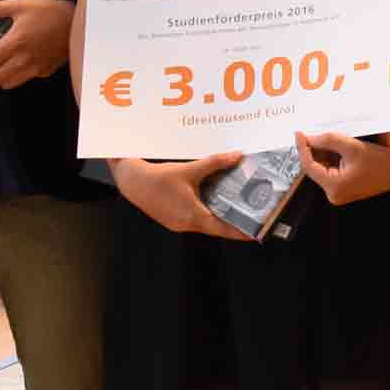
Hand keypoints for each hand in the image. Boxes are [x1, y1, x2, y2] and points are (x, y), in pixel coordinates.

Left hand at [0, 0, 71, 89]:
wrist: (76, 21)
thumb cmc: (47, 11)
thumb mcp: (19, 5)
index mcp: (14, 42)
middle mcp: (23, 59)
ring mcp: (36, 67)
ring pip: (10, 84)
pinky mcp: (46, 70)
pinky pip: (27, 79)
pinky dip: (17, 77)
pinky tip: (17, 67)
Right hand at [114, 151, 252, 239]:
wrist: (132, 182)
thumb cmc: (159, 177)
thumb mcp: (190, 169)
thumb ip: (215, 163)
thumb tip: (238, 156)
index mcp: (193, 215)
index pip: (223, 229)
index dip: (240, 232)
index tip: (256, 234)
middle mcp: (187, 224)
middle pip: (216, 228)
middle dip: (234, 224)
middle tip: (253, 219)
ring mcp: (179, 224)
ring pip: (206, 224)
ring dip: (220, 219)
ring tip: (238, 211)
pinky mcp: (173, 220)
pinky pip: (195, 220)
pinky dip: (207, 215)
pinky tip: (214, 204)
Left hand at [296, 130, 389, 205]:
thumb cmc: (378, 159)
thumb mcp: (351, 146)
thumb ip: (328, 141)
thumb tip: (309, 138)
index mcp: (335, 186)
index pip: (309, 166)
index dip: (302, 148)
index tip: (299, 133)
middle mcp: (334, 194)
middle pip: (314, 168)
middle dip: (313, 150)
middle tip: (311, 132)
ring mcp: (338, 193)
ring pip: (321, 169)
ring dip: (321, 153)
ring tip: (324, 138)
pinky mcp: (342, 189)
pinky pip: (329, 172)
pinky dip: (329, 159)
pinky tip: (333, 147)